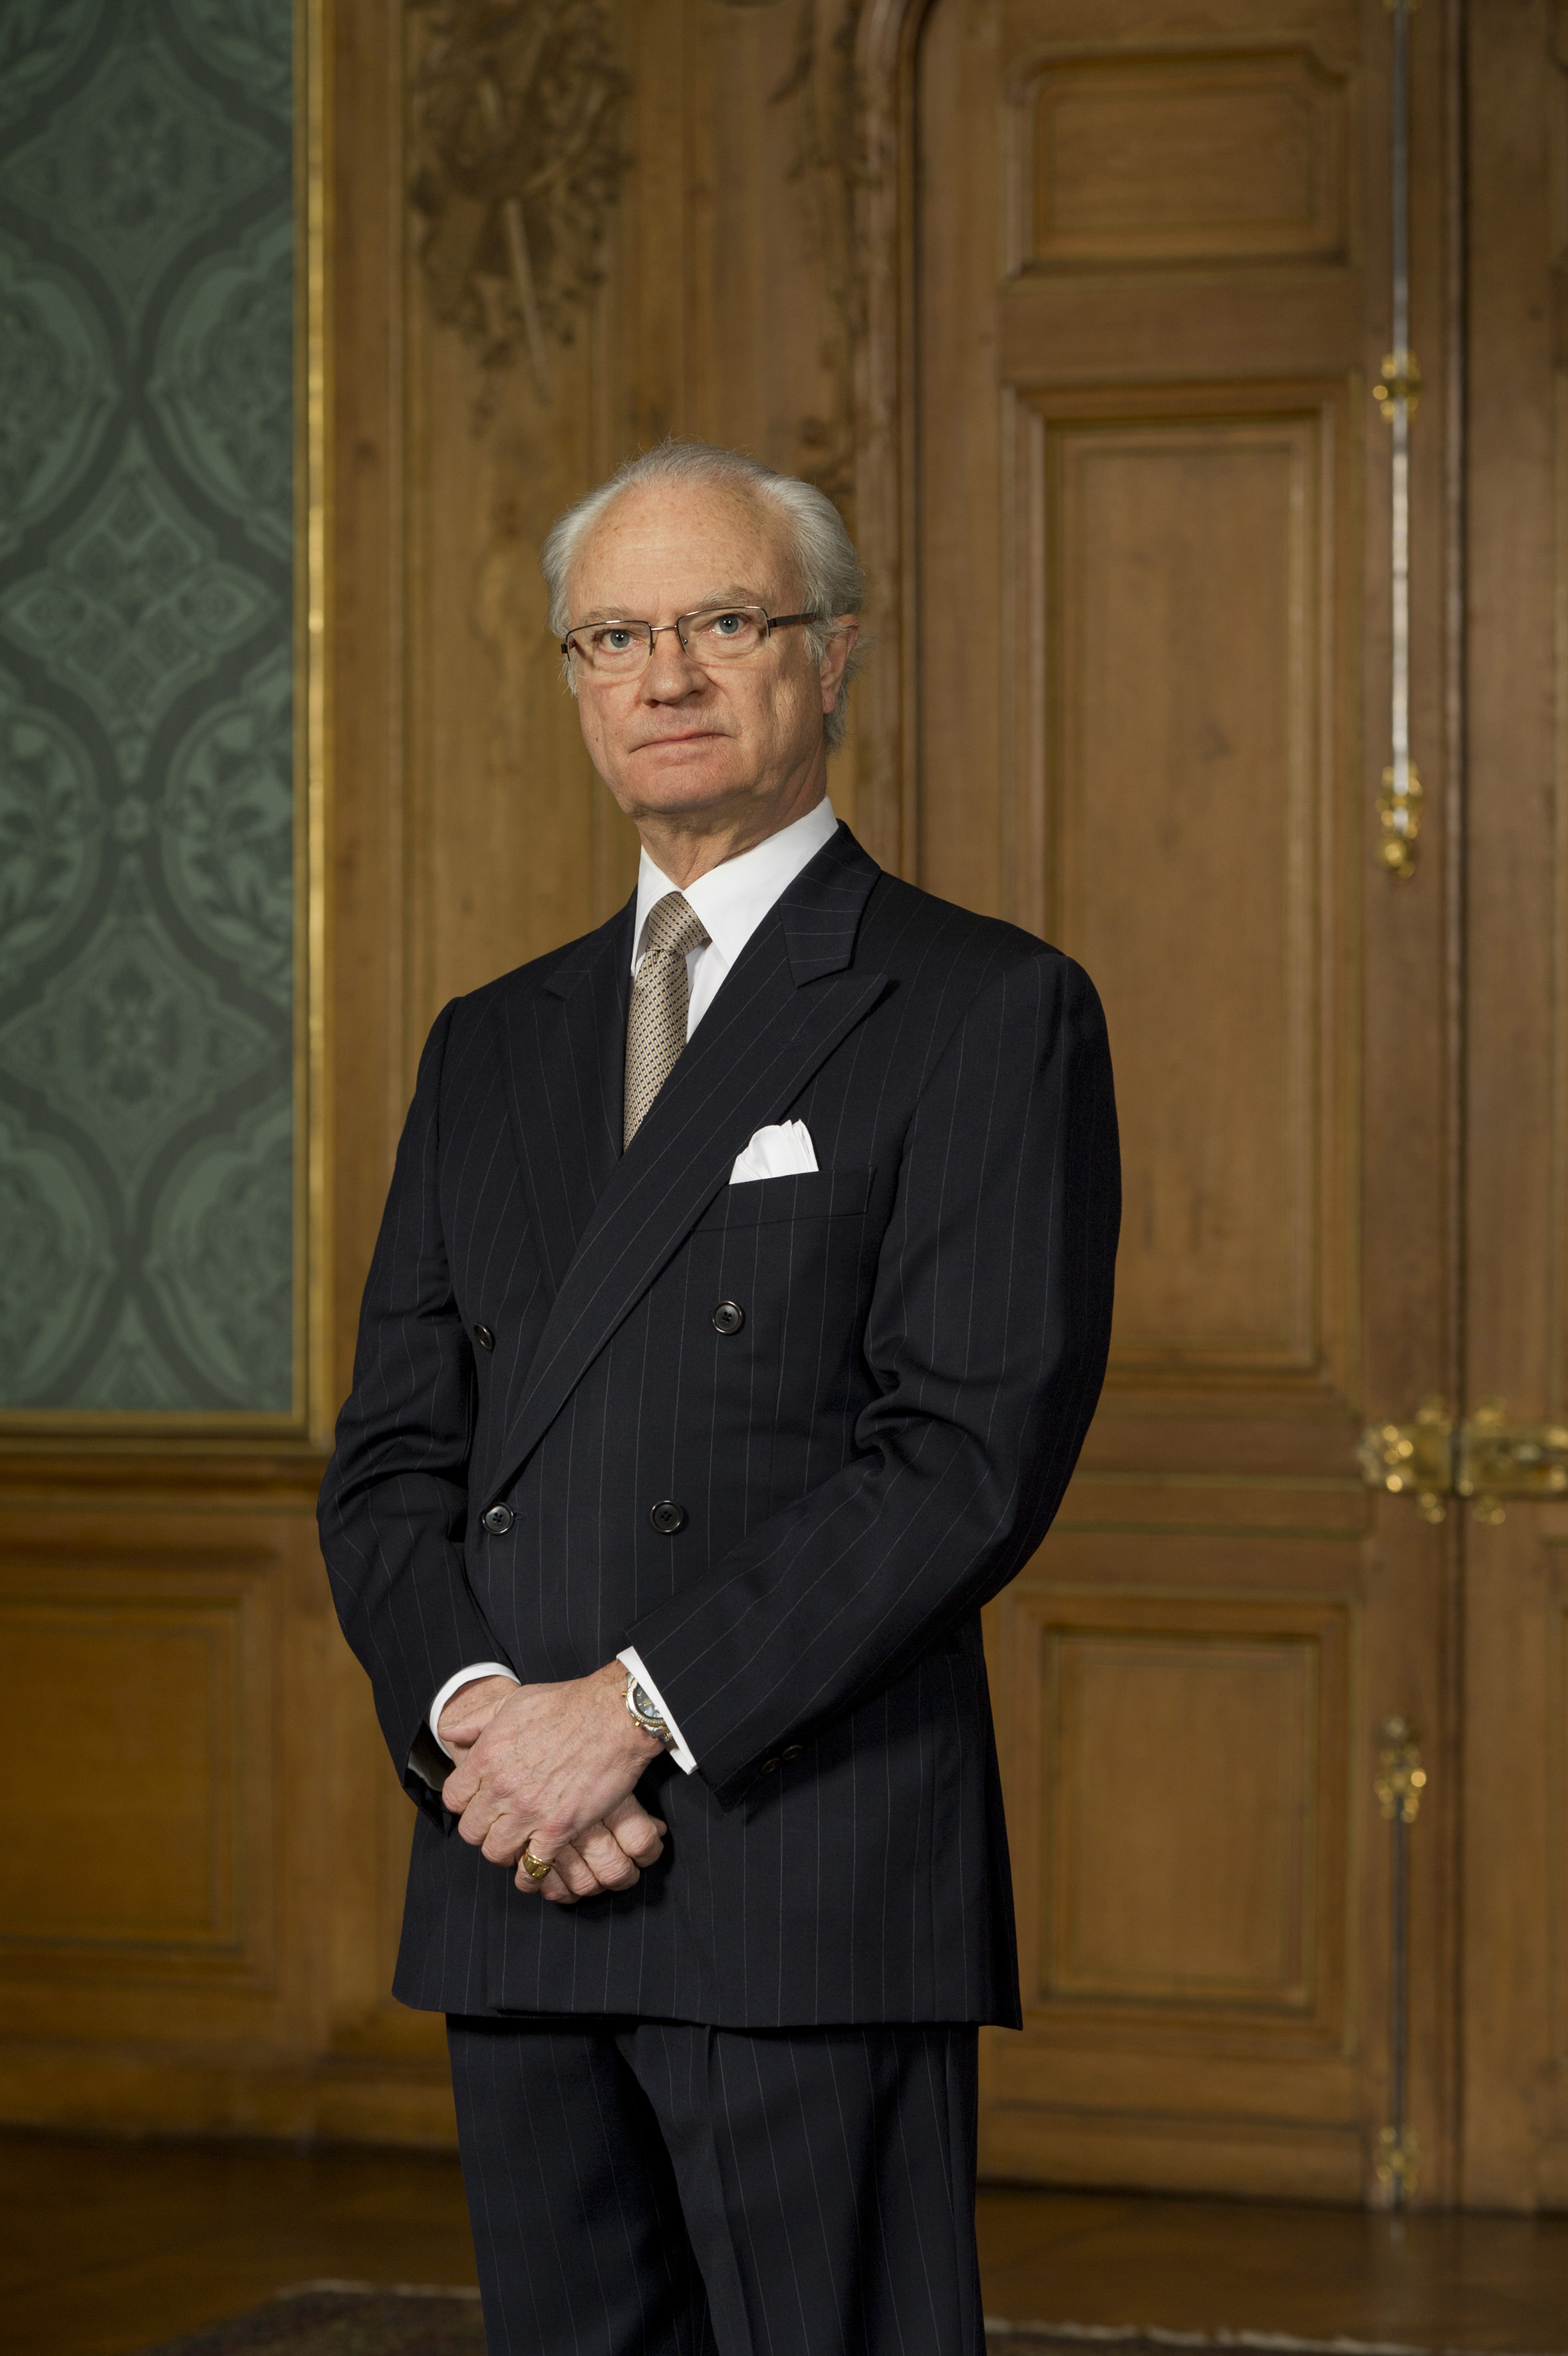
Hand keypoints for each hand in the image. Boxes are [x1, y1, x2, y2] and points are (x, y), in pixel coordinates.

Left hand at [441, 1661, 668, 1898]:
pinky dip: (531, 1874)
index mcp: (486, 1757)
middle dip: (483, 1830)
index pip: (453, 1798)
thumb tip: (448, 1732)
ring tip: (518, 1846)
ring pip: (496, 1852)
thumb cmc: (565, 1705)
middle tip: (500, 1825)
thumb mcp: (512, 1702)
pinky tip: (536, 1868)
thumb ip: (475, 1720)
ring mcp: (529, 1811)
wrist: (613, 1717)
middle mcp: (501, 1788)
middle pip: (471, 1831)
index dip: (466, 1802)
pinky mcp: (558, 1829)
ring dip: (505, 1851)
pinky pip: (532, 1867)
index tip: (481, 1802)